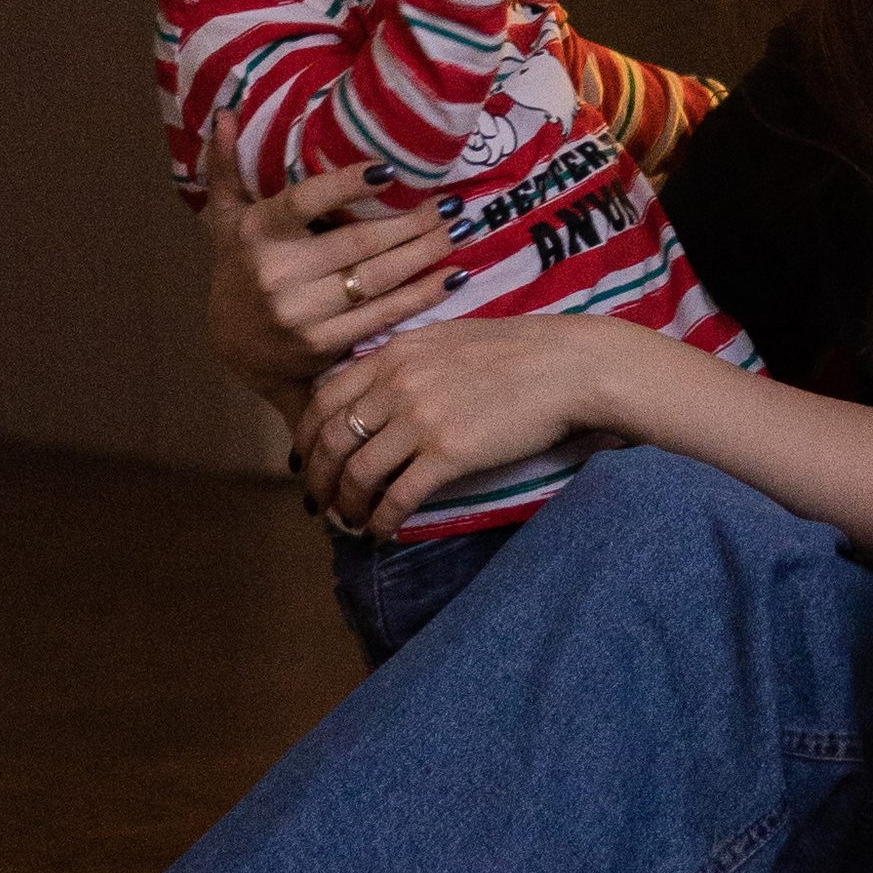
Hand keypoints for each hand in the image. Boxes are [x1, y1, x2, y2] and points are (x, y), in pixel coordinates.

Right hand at [203, 114, 459, 407]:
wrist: (233, 346)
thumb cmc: (240, 265)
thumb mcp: (224, 217)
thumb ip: (225, 166)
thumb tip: (224, 113)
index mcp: (257, 232)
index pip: (305, 202)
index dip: (347, 185)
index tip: (389, 170)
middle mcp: (276, 273)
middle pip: (358, 243)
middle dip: (413, 222)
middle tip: (454, 203)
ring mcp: (299, 313)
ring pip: (376, 279)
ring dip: (426, 254)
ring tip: (463, 230)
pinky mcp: (322, 344)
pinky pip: (381, 316)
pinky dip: (421, 296)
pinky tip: (453, 276)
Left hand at [302, 314, 632, 536]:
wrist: (568, 366)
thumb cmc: (520, 351)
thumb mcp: (448, 339)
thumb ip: (407, 361)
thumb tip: (379, 391)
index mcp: (394, 354)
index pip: (324, 398)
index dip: (305, 436)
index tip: (304, 460)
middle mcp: (396, 383)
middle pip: (331, 439)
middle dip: (318, 478)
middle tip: (319, 502)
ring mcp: (420, 419)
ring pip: (358, 472)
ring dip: (347, 505)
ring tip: (349, 521)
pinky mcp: (448, 453)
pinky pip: (397, 496)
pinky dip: (381, 520)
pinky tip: (381, 533)